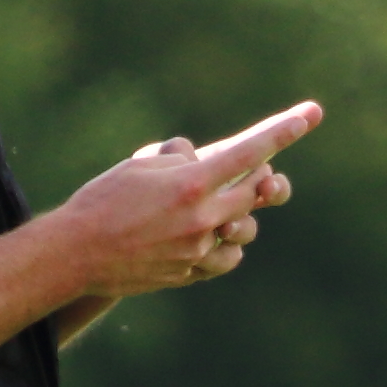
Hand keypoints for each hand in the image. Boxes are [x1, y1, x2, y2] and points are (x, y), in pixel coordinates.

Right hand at [61, 101, 320, 297]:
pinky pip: (228, 258)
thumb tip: (205, 160)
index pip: (251, 150)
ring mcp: (200, 249)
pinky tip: (207, 236)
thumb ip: (181, 158)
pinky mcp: (192, 273)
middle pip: (254, 190)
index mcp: (193, 182)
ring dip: (237, 213)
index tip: (311, 114)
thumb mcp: (142, 164)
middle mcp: (203, 217)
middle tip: (240, 170)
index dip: (284, 130)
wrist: (75, 254)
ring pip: (245, 228)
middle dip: (253, 177)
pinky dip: (225, 245)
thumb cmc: (103, 199)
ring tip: (211, 206)